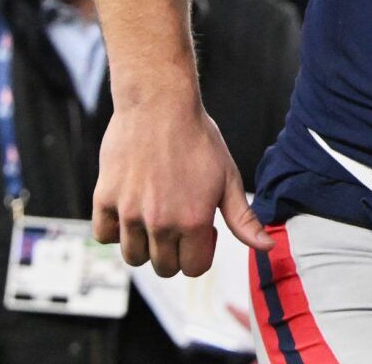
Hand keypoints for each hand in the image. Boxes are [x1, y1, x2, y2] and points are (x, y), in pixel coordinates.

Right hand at [92, 98, 270, 277]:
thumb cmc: (197, 138)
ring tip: (153, 214)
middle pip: (164, 267)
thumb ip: (243, 219)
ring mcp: (130, 212)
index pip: (194, 268)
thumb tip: (267, 247)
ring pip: (133, 257)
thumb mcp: (228, 177)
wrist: (160, 103)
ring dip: (145, 244)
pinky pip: (105, 235)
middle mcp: (160, 223)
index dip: (200, 250)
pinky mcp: (105, 198)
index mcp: (194, 221)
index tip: (200, 227)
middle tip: (177, 218)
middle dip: (174, 251)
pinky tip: (129, 209)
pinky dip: (115, 229)